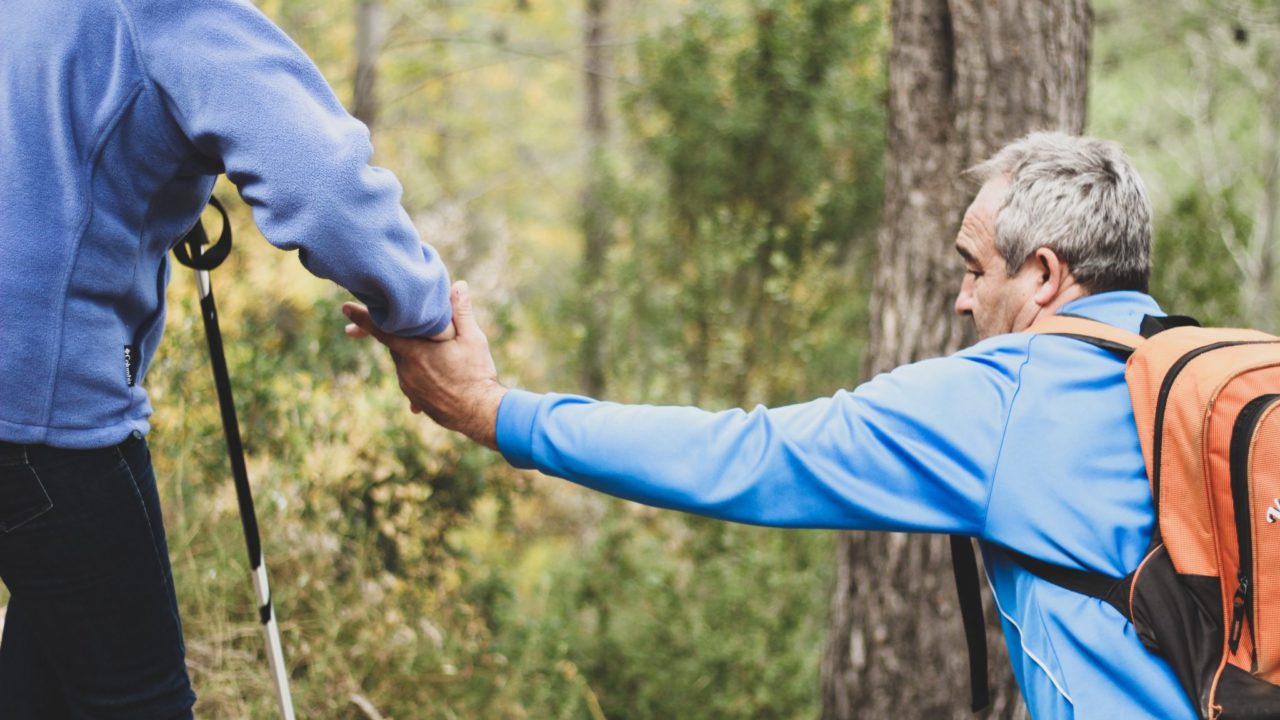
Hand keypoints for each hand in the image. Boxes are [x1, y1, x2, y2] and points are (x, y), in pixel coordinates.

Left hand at [342, 281, 506, 449]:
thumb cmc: (477, 374)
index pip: (382, 329)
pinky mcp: (415, 399)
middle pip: (396, 343)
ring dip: (415, 354)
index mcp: (414, 351)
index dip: (363, 316)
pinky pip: (411, 379)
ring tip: (438, 355)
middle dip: (401, 333)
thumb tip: (459, 285)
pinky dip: (421, 372)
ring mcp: (409, 386)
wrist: (479, 413)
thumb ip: (461, 312)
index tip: (344, 307)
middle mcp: (405, 369)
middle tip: (411, 325)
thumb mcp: (473, 339)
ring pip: (405, 361)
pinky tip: (437, 375)